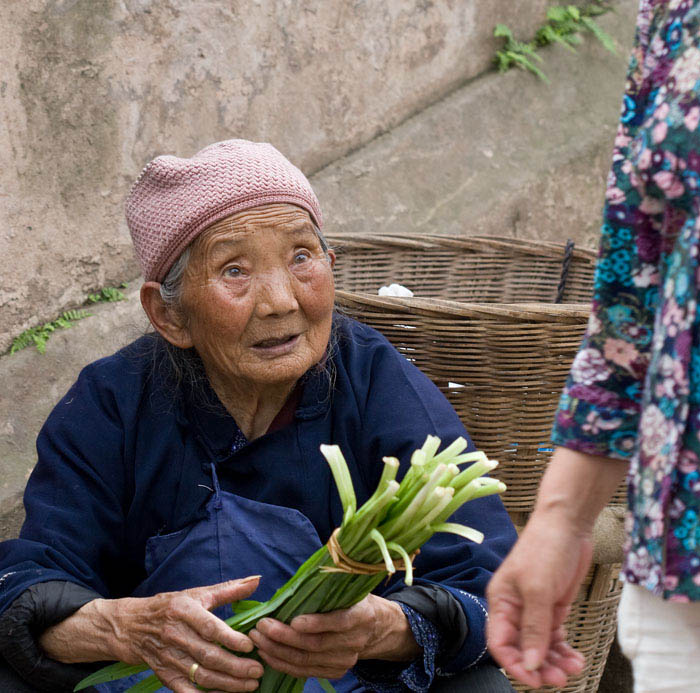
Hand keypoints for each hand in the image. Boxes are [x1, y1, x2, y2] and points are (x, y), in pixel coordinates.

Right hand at [41, 576, 264, 692]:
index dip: (231, 638)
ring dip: (227, 683)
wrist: (129, 625)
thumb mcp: (196, 594)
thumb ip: (228, 589)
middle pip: (208, 655)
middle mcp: (175, 634)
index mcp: (185, 610)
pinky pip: (185, 691)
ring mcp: (168, 657)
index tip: (251, 645)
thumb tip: (257, 580)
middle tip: (257, 671)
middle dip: (235, 666)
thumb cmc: (170, 606)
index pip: (210, 627)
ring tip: (249, 685)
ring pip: (201, 675)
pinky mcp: (164, 675)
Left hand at [248, 594, 419, 679]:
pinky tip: (267, 653)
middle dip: (284, 636)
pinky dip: (283, 663)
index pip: (339, 623)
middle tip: (262, 626)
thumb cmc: (355, 600)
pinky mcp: (335, 671)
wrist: (377, 627)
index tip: (294, 620)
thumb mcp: (351, 587)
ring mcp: (345, 660)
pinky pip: (304, 671)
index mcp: (362, 616)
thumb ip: (330, 584)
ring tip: (258, 639)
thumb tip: (300, 579)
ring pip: (306, 661)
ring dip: (278, 651)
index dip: (316, 623)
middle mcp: (355, 641)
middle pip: (316, 644)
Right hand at [486, 514, 591, 688]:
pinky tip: (575, 656)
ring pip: (540, 646)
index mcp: (501, 601)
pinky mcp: (552, 606)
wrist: (568, 524)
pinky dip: (564, 649)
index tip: (535, 679)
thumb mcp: (538, 589)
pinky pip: (554, 637)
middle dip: (539, 666)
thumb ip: (533, 628)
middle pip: (521, 648)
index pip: (499, 642)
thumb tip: (530, 663)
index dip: (514, 664)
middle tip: (560, 678)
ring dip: (554, 661)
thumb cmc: (545, 548)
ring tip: (574, 668)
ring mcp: (535, 608)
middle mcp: (515, 608)